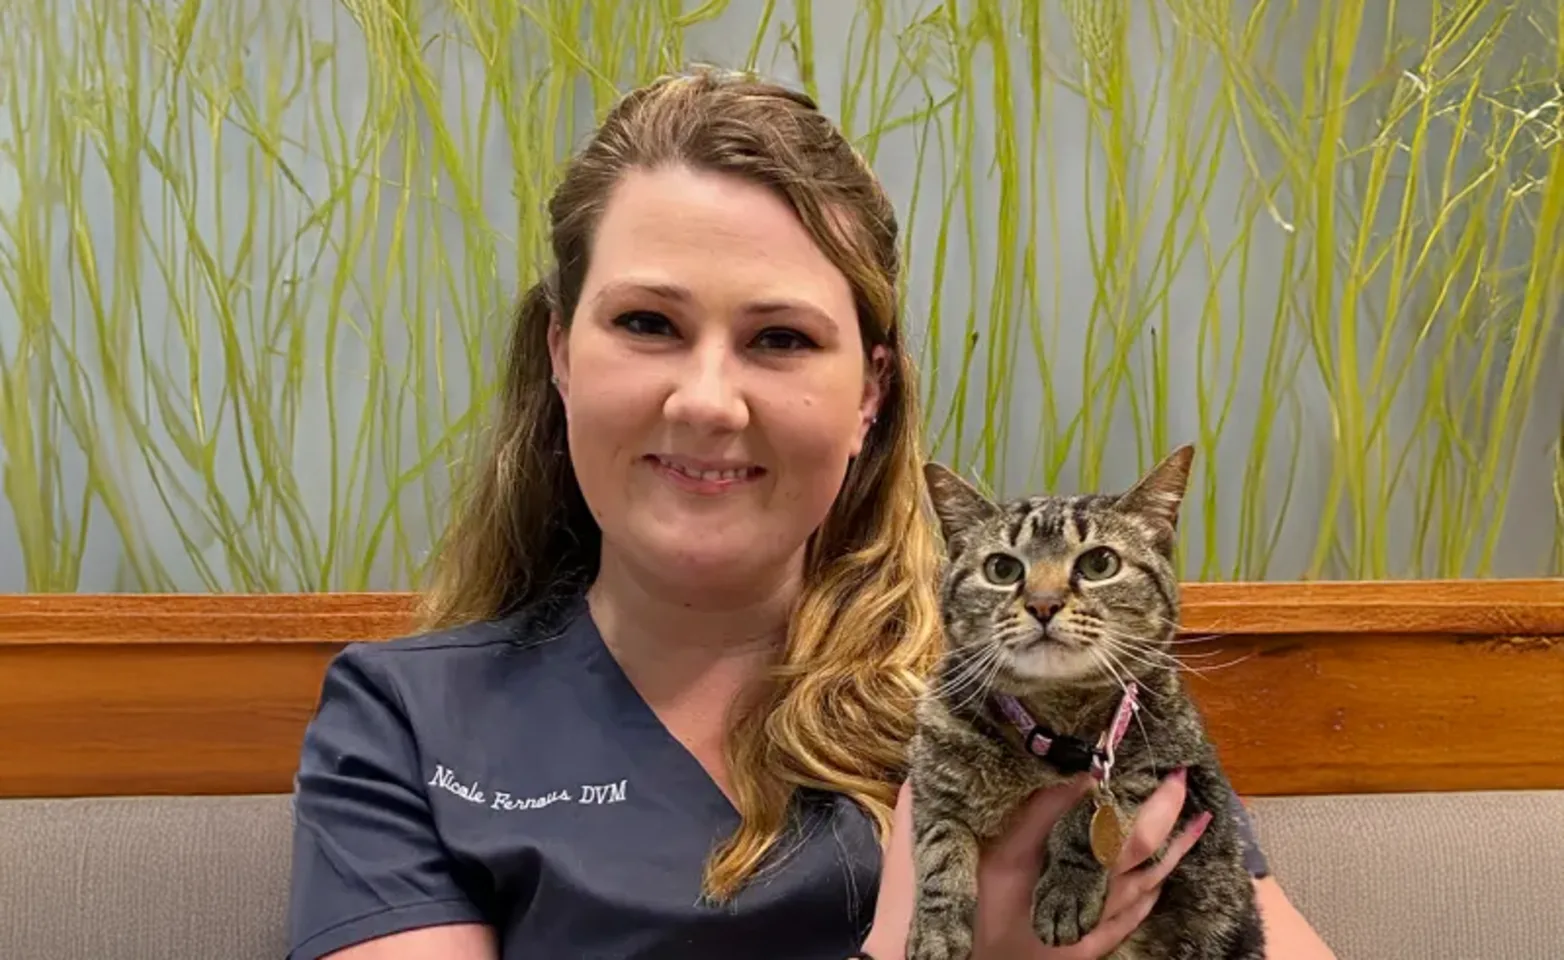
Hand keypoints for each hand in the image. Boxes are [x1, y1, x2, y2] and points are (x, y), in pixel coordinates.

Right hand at [860, 769, 1206, 959]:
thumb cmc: (982, 912)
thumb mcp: (1002, 855)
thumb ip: (1042, 812)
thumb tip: (1080, 771)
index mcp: (1082, 872)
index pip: (1128, 827)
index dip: (1152, 799)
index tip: (1165, 766)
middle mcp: (1101, 899)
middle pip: (1146, 852)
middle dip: (1169, 815)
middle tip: (1182, 778)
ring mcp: (1102, 926)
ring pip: (1150, 885)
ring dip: (1175, 851)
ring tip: (1198, 821)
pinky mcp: (1096, 946)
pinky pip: (1135, 916)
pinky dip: (1153, 891)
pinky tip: (1160, 879)